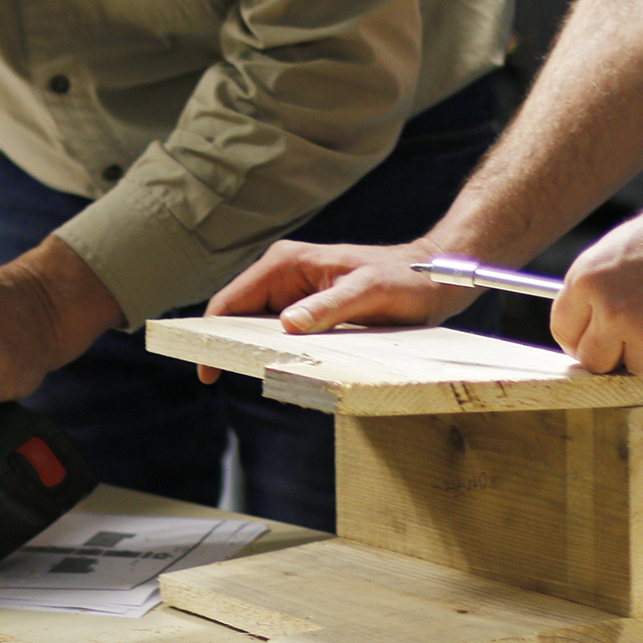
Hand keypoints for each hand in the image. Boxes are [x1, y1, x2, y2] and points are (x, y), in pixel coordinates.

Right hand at [196, 239, 479, 382]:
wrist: (435, 277)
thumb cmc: (405, 279)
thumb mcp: (368, 292)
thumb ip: (328, 306)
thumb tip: (287, 325)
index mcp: (286, 263)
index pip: (231, 300)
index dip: (209, 334)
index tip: (206, 369)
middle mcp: (284, 275)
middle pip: (237, 316)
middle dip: (228, 346)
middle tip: (227, 379)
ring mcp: (295, 293)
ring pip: (257, 328)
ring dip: (254, 352)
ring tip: (255, 378)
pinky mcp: (310, 309)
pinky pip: (281, 334)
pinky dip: (277, 353)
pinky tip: (283, 371)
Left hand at [549, 178, 642, 376]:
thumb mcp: (623, 244)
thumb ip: (600, 286)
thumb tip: (587, 326)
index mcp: (588, 278)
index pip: (565, 332)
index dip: (583, 336)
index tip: (598, 338)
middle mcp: (613, 309)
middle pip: (595, 361)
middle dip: (616, 351)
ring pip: (640, 366)